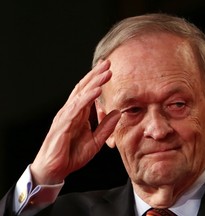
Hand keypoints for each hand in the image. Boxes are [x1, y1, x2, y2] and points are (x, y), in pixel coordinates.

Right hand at [30, 60, 120, 184]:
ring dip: (94, 82)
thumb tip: (118, 112)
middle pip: (84, 88)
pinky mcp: (63, 125)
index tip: (108, 69)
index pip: (88, 92)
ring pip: (81, 94)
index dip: (97, 80)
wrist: (54, 170)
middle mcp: (71, 111)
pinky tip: (97, 90)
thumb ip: (106, 127)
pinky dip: (87, 98)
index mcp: (78, 114)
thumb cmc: (71, 155)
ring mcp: (65, 116)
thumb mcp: (95, 141)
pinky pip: (76, 108)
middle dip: (96, 74)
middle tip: (107, 62)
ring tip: (106, 72)